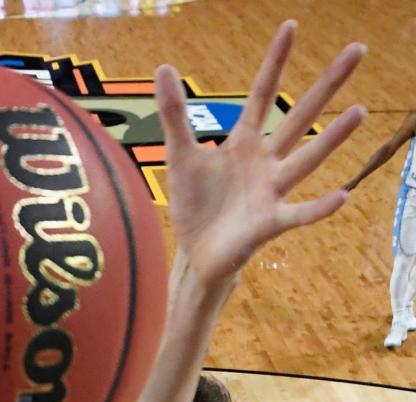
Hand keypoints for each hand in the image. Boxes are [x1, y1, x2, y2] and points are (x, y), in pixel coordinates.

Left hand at [158, 21, 365, 286]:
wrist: (196, 254)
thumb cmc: (195, 205)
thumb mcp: (181, 156)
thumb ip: (175, 114)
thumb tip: (164, 67)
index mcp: (244, 143)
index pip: (262, 94)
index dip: (275, 62)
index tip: (291, 26)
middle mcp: (265, 162)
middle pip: (300, 117)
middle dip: (327, 86)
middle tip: (359, 50)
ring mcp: (271, 192)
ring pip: (306, 159)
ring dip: (332, 138)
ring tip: (359, 111)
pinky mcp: (269, 224)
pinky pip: (298, 214)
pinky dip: (318, 208)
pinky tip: (341, 196)